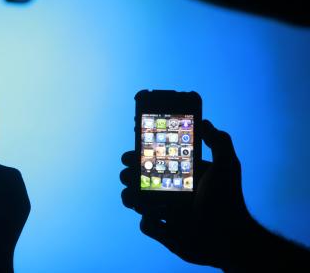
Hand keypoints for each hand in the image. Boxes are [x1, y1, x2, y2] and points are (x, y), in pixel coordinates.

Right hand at [120, 120, 253, 268]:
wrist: (231, 239)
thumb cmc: (230, 201)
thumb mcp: (228, 165)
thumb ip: (219, 140)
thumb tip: (203, 122)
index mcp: (179, 174)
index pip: (154, 159)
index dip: (141, 151)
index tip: (134, 147)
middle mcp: (169, 191)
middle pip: (138, 178)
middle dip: (129, 172)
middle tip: (130, 170)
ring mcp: (164, 212)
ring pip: (136, 200)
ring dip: (130, 195)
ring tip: (134, 192)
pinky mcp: (164, 232)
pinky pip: (146, 225)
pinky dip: (147, 220)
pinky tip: (156, 216)